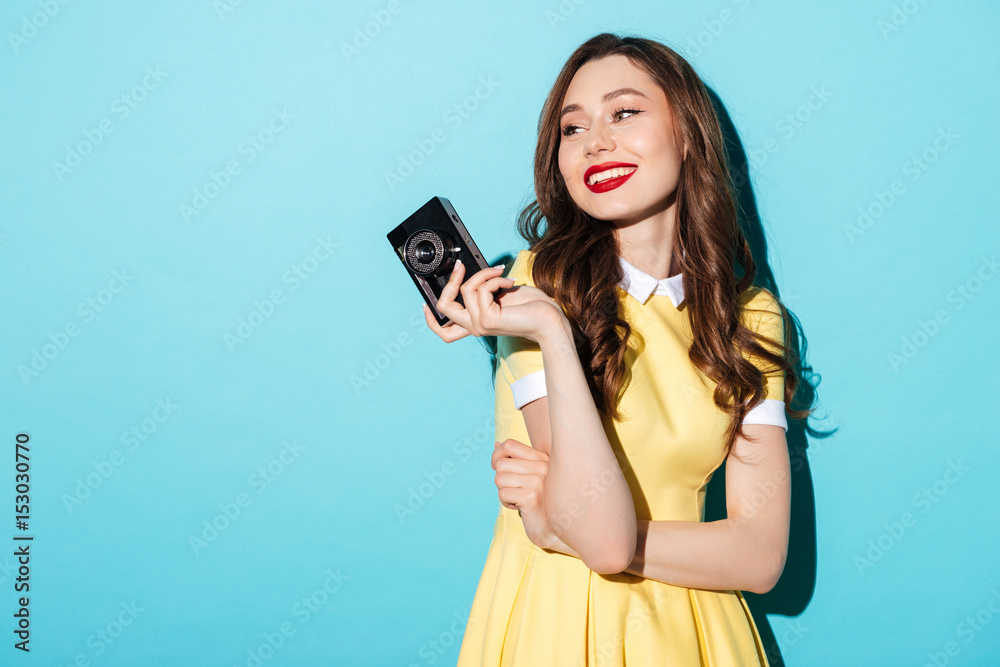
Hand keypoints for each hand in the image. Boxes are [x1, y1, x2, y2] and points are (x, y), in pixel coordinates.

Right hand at [422, 260, 564, 343]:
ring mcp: (480, 325)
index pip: (445, 331)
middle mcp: (475, 327)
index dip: (431, 318)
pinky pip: (481, 289)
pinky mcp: (488, 319)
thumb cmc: (532, 307)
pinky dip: (495, 280)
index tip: (426, 303)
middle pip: (444, 307)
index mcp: (476, 324)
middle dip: (451, 281)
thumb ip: (484, 292)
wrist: (550, 320)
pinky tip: (510, 283)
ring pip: (466, 290)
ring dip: (485, 275)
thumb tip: (470, 276)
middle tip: (461, 266)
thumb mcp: (501, 295)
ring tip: (502, 274)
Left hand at [492, 438, 559, 549]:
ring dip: (504, 492)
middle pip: (500, 464)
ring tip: (519, 499)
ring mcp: (538, 481)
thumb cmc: (540, 502)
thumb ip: (515, 459)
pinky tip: (521, 507)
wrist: (555, 530)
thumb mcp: (530, 476)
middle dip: (501, 479)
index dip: (496, 455)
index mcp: (543, 458)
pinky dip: (506, 502)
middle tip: (514, 490)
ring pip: (499, 479)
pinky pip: (502, 493)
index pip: (509, 444)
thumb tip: (496, 443)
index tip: (497, 468)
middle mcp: (542, 466)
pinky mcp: (531, 497)